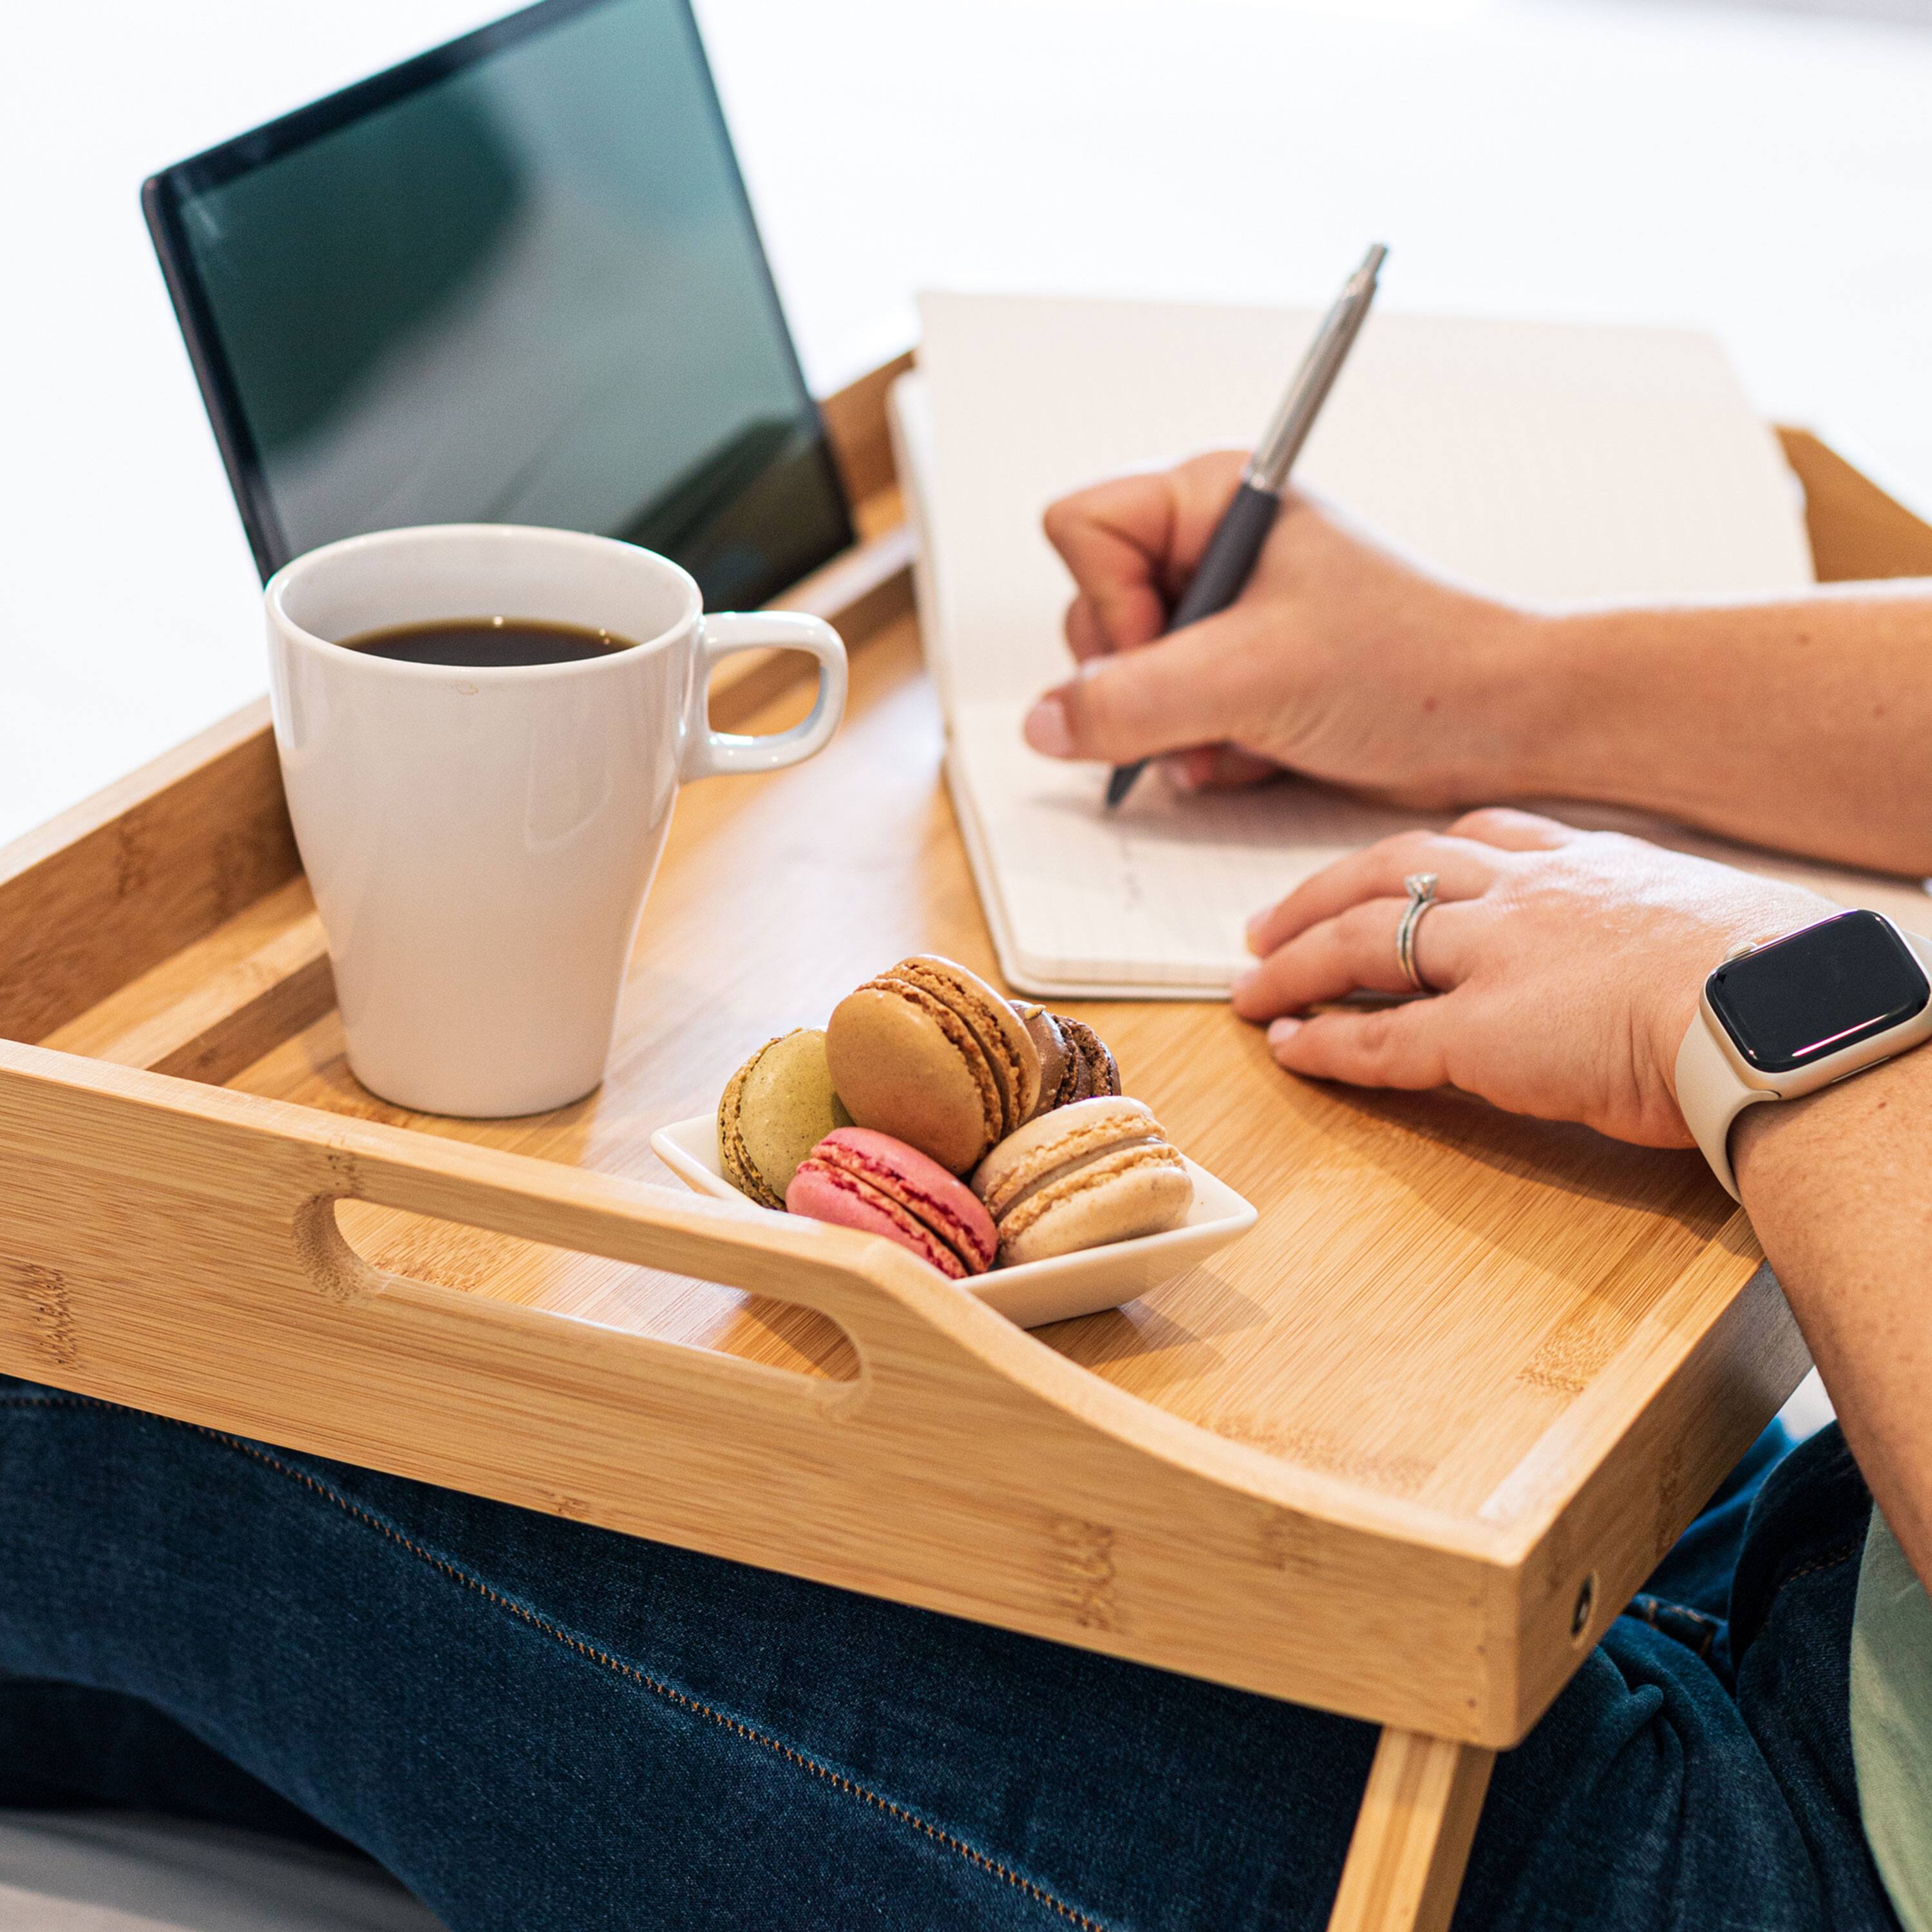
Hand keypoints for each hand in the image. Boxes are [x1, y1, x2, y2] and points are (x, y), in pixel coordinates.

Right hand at [1026, 453, 1539, 800]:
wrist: (1501, 724)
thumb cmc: (1410, 666)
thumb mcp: (1252, 677)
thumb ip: (1130, 700)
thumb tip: (1042, 723)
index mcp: (1214, 500)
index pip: (1080, 530)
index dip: (1107, 604)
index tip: (1172, 647)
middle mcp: (1210, 550)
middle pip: (1091, 616)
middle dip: (1142, 683)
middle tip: (1207, 703)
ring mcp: (1223, 619)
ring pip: (1124, 681)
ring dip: (1173, 731)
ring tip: (1241, 737)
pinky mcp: (1239, 680)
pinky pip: (1167, 722)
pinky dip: (1206, 753)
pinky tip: (1262, 754)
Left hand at [1234, 809, 1836, 1145]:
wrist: (1776, 1004)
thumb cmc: (1774, 975)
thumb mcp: (1710, 920)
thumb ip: (1657, 927)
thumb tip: (1667, 960)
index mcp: (1584, 864)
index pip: (1476, 839)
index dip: (1414, 857)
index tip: (1376, 866)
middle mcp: (1523, 897)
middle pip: (1391, 872)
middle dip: (1318, 894)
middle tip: (1266, 922)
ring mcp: (1493, 959)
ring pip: (1362, 943)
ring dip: (1294, 965)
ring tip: (1249, 986)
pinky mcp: (1479, 1033)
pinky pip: (1378, 1038)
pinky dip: (1324, 1045)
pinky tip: (1286, 1049)